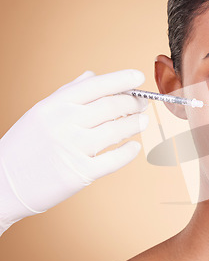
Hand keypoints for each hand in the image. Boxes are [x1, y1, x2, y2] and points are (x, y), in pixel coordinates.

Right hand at [0, 69, 148, 234]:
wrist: (3, 185)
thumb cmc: (24, 146)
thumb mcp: (41, 112)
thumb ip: (68, 92)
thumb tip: (92, 76)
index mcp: (55, 105)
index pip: (96, 85)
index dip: (121, 79)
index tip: (138, 76)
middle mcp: (64, 123)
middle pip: (111, 107)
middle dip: (133, 104)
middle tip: (142, 104)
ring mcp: (73, 148)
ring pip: (116, 131)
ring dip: (135, 125)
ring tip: (142, 122)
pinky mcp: (80, 173)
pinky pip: (113, 160)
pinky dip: (128, 152)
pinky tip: (134, 147)